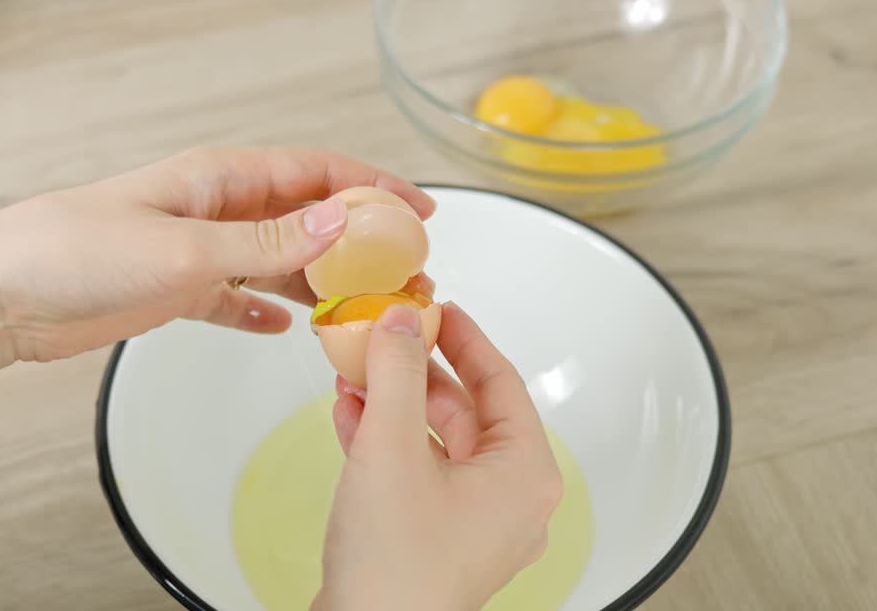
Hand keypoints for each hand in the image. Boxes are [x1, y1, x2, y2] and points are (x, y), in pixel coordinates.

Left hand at [0, 147, 433, 396]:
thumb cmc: (76, 252)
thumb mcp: (184, 246)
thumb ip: (265, 239)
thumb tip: (342, 220)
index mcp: (220, 178)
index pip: (315, 172)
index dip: (372, 186)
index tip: (419, 210)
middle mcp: (215, 207)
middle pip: (305, 216)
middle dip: (358, 240)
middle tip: (405, 273)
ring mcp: (197, 248)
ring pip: (278, 258)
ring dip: (321, 279)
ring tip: (363, 307)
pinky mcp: (175, 289)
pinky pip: (236, 296)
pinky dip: (264, 309)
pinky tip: (286, 328)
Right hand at [313, 303, 563, 610]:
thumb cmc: (394, 568)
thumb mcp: (391, 447)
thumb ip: (397, 372)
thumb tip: (402, 319)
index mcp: (526, 475)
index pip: (502, 382)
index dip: (465, 338)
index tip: (437, 308)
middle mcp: (512, 501)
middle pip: (469, 412)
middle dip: (417, 374)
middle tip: (388, 337)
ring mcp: (477, 526)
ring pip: (439, 444)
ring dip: (395, 406)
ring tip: (355, 375)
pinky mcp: (441, 542)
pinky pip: (422, 476)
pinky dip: (388, 446)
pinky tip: (350, 419)